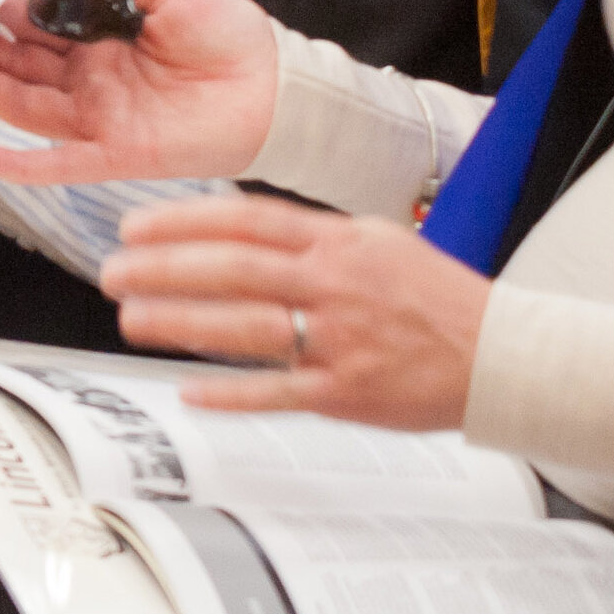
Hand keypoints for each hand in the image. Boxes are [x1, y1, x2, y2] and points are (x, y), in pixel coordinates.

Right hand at [0, 0, 284, 185]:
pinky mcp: (117, 152)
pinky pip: (60, 163)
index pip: (34, 20)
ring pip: (24, 103)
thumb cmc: (234, 38)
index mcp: (100, 38)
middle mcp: (91, 79)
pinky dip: (19, 165)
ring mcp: (100, 117)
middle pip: (17, 60)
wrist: (280, 89)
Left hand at [97, 196, 489, 432]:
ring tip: (132, 321)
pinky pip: (277, 392)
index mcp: (339, 242)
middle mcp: (335, 285)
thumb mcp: (376, 241)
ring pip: (245, 328)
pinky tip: (188, 389)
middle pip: (232, 269)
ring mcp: (340, 341)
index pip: (244, 220)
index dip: (181, 222)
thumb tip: (238, 221)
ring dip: (180, 324)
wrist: (501, 354)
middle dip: (162, 270)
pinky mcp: (346, 393)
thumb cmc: (434, 296)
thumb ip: (309, 234)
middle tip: (112, 273)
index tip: (134, 226)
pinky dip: (230, 392)